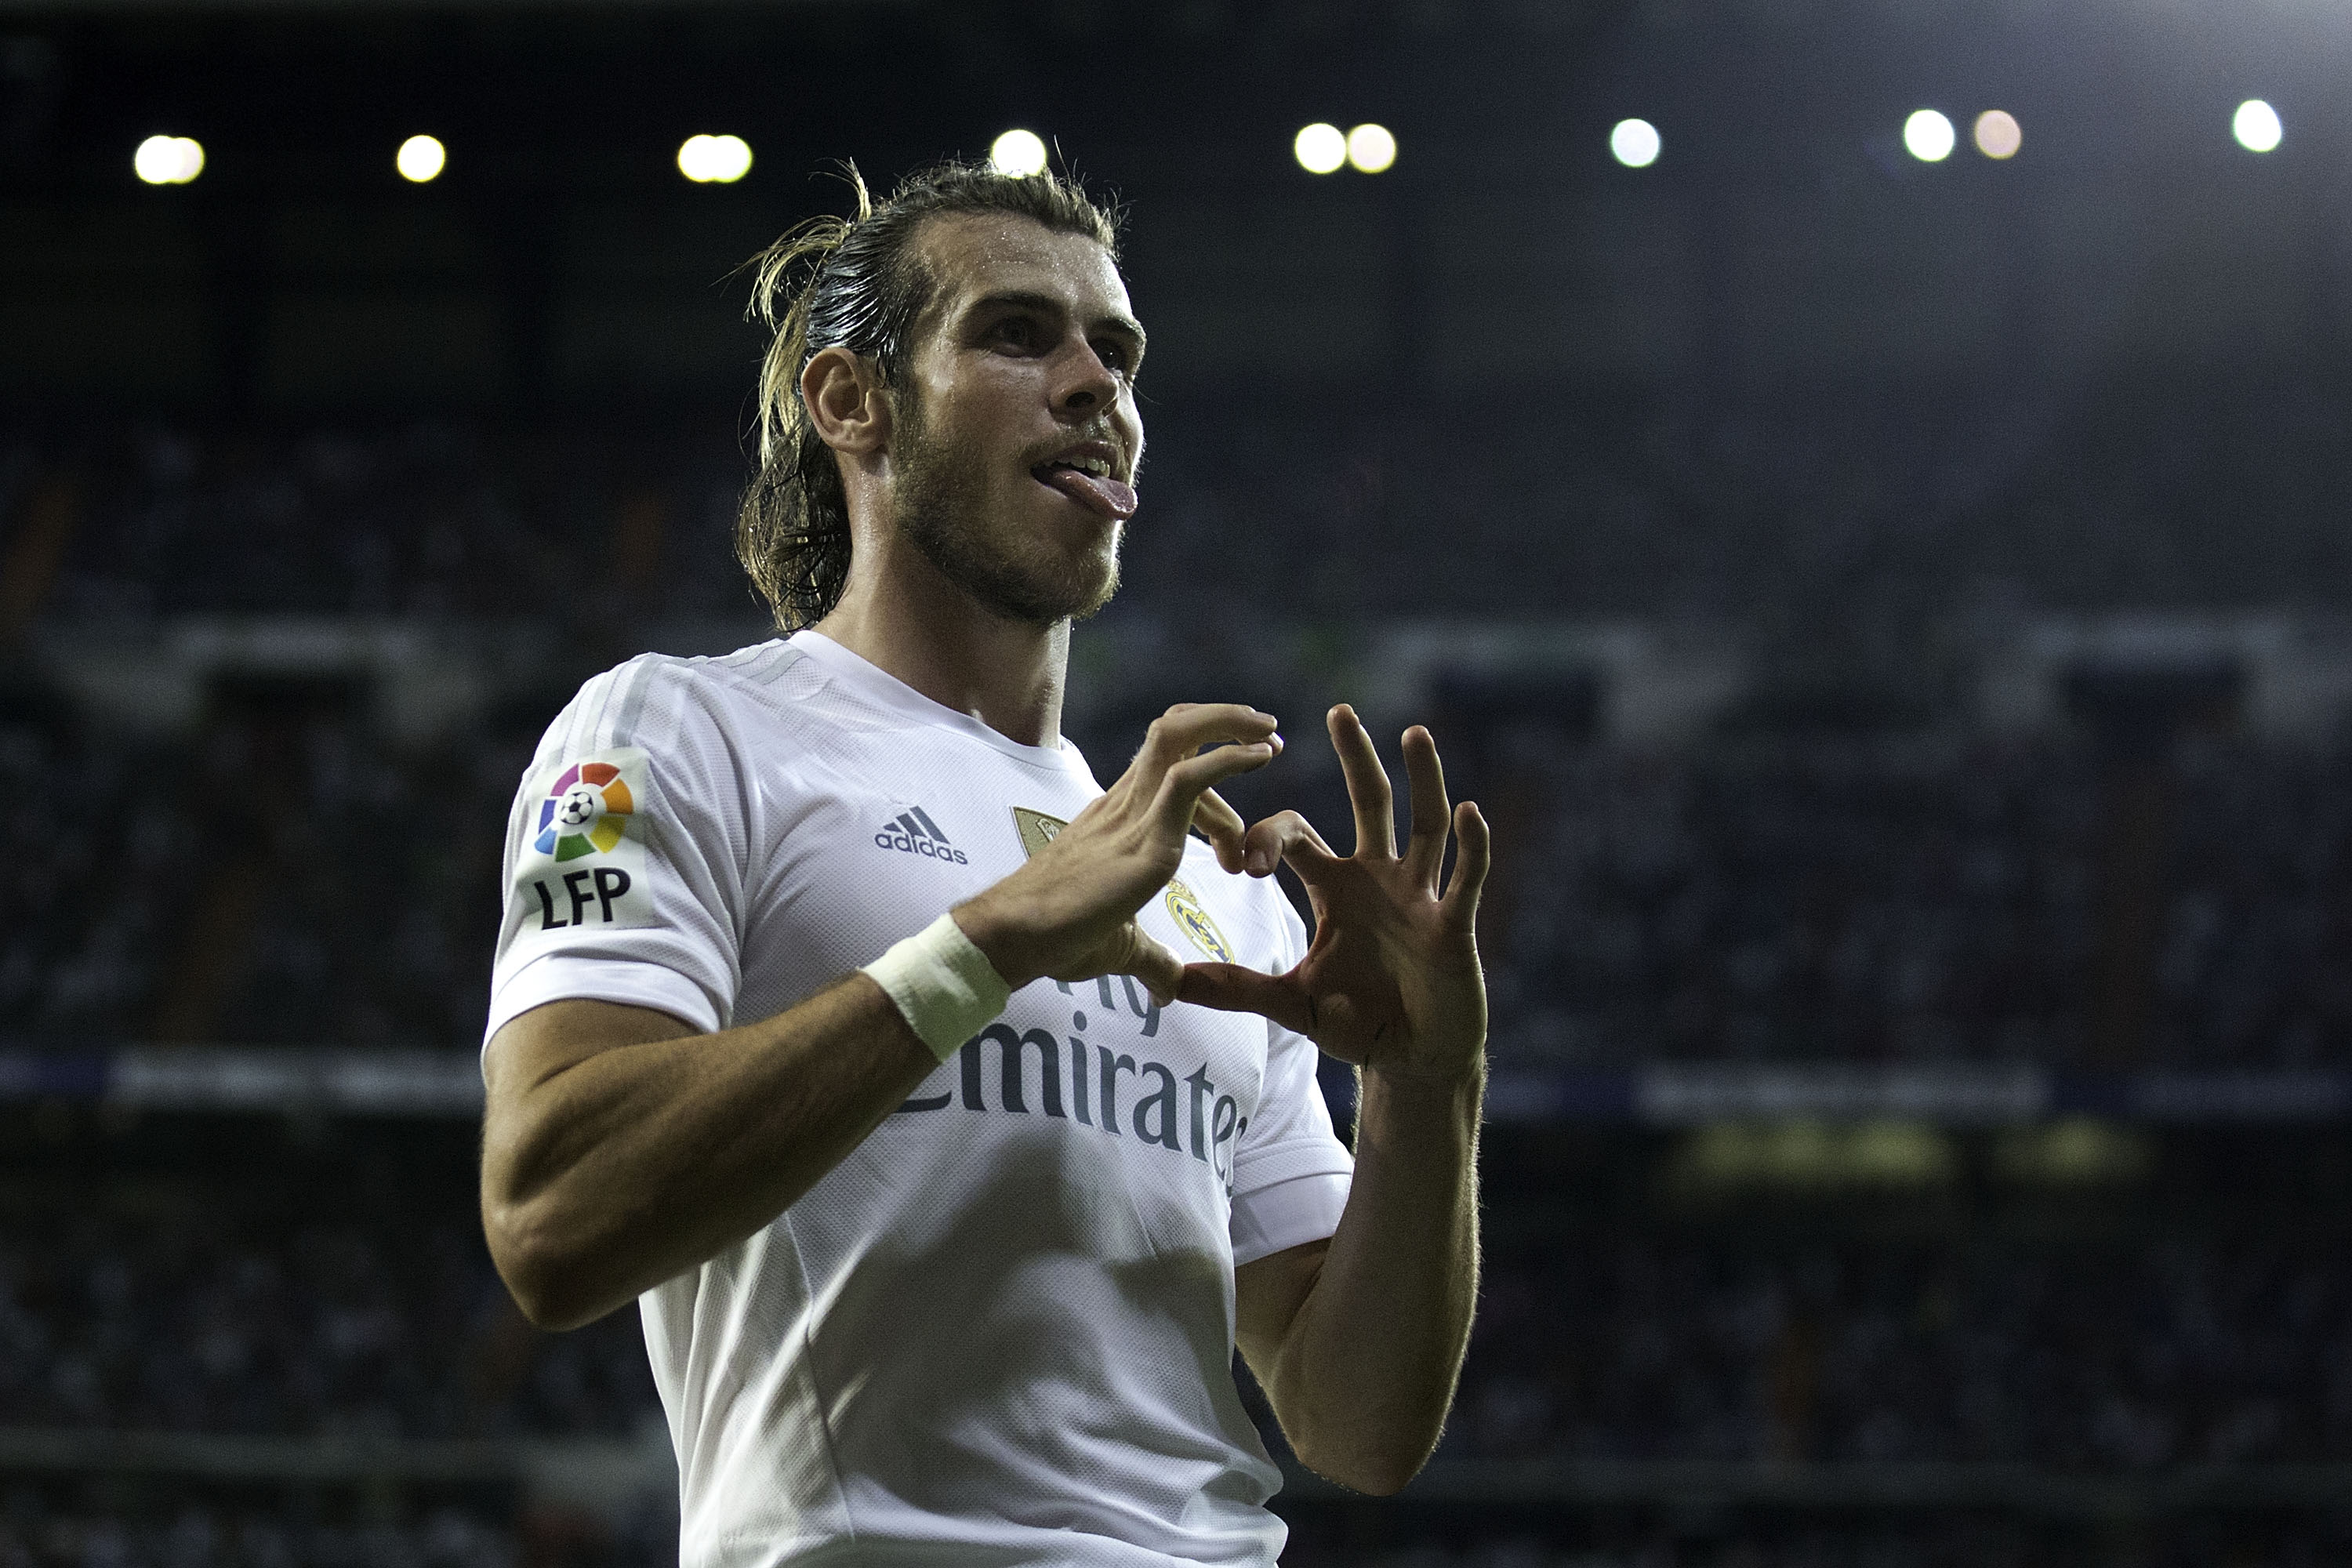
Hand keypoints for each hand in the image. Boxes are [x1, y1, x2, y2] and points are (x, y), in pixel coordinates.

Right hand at [954, 704, 1281, 1003]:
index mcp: (1116, 817)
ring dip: (1232, 728)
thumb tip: (1171, 987)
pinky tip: (1259, 758)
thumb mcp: (1119, 944)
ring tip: (1269, 742)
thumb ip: (1151, 958)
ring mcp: (1132, 816)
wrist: (1010, 938)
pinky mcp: (1144, 841)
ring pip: (1179, 738)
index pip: (1163, 762)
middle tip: (1268, 738)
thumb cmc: (1053, 939)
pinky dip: (1229, 760)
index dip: (1209, 764)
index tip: (1243, 805)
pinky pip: (1188, 780)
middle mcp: (1123, 803)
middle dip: (1224, 722)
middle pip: (1171, 731)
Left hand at [1179, 706, 1489, 1083]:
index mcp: (1334, 887)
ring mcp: (1420, 896)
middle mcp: (1378, 878)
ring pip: (1425, 825)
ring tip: (1414, 734)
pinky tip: (1468, 809)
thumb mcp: (1289, 1003)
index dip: (1267, 837)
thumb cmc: (1355, 1024)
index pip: (1297, 836)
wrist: (1409, 1062)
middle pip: (1369, 803)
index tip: (1243, 863)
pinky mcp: (1453, 924)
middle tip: (1339, 711)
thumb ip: (1237, 988)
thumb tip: (1173, 983)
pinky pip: (1466, 876)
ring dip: (1423, 780)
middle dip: (1356, 758)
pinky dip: (1470, 845)